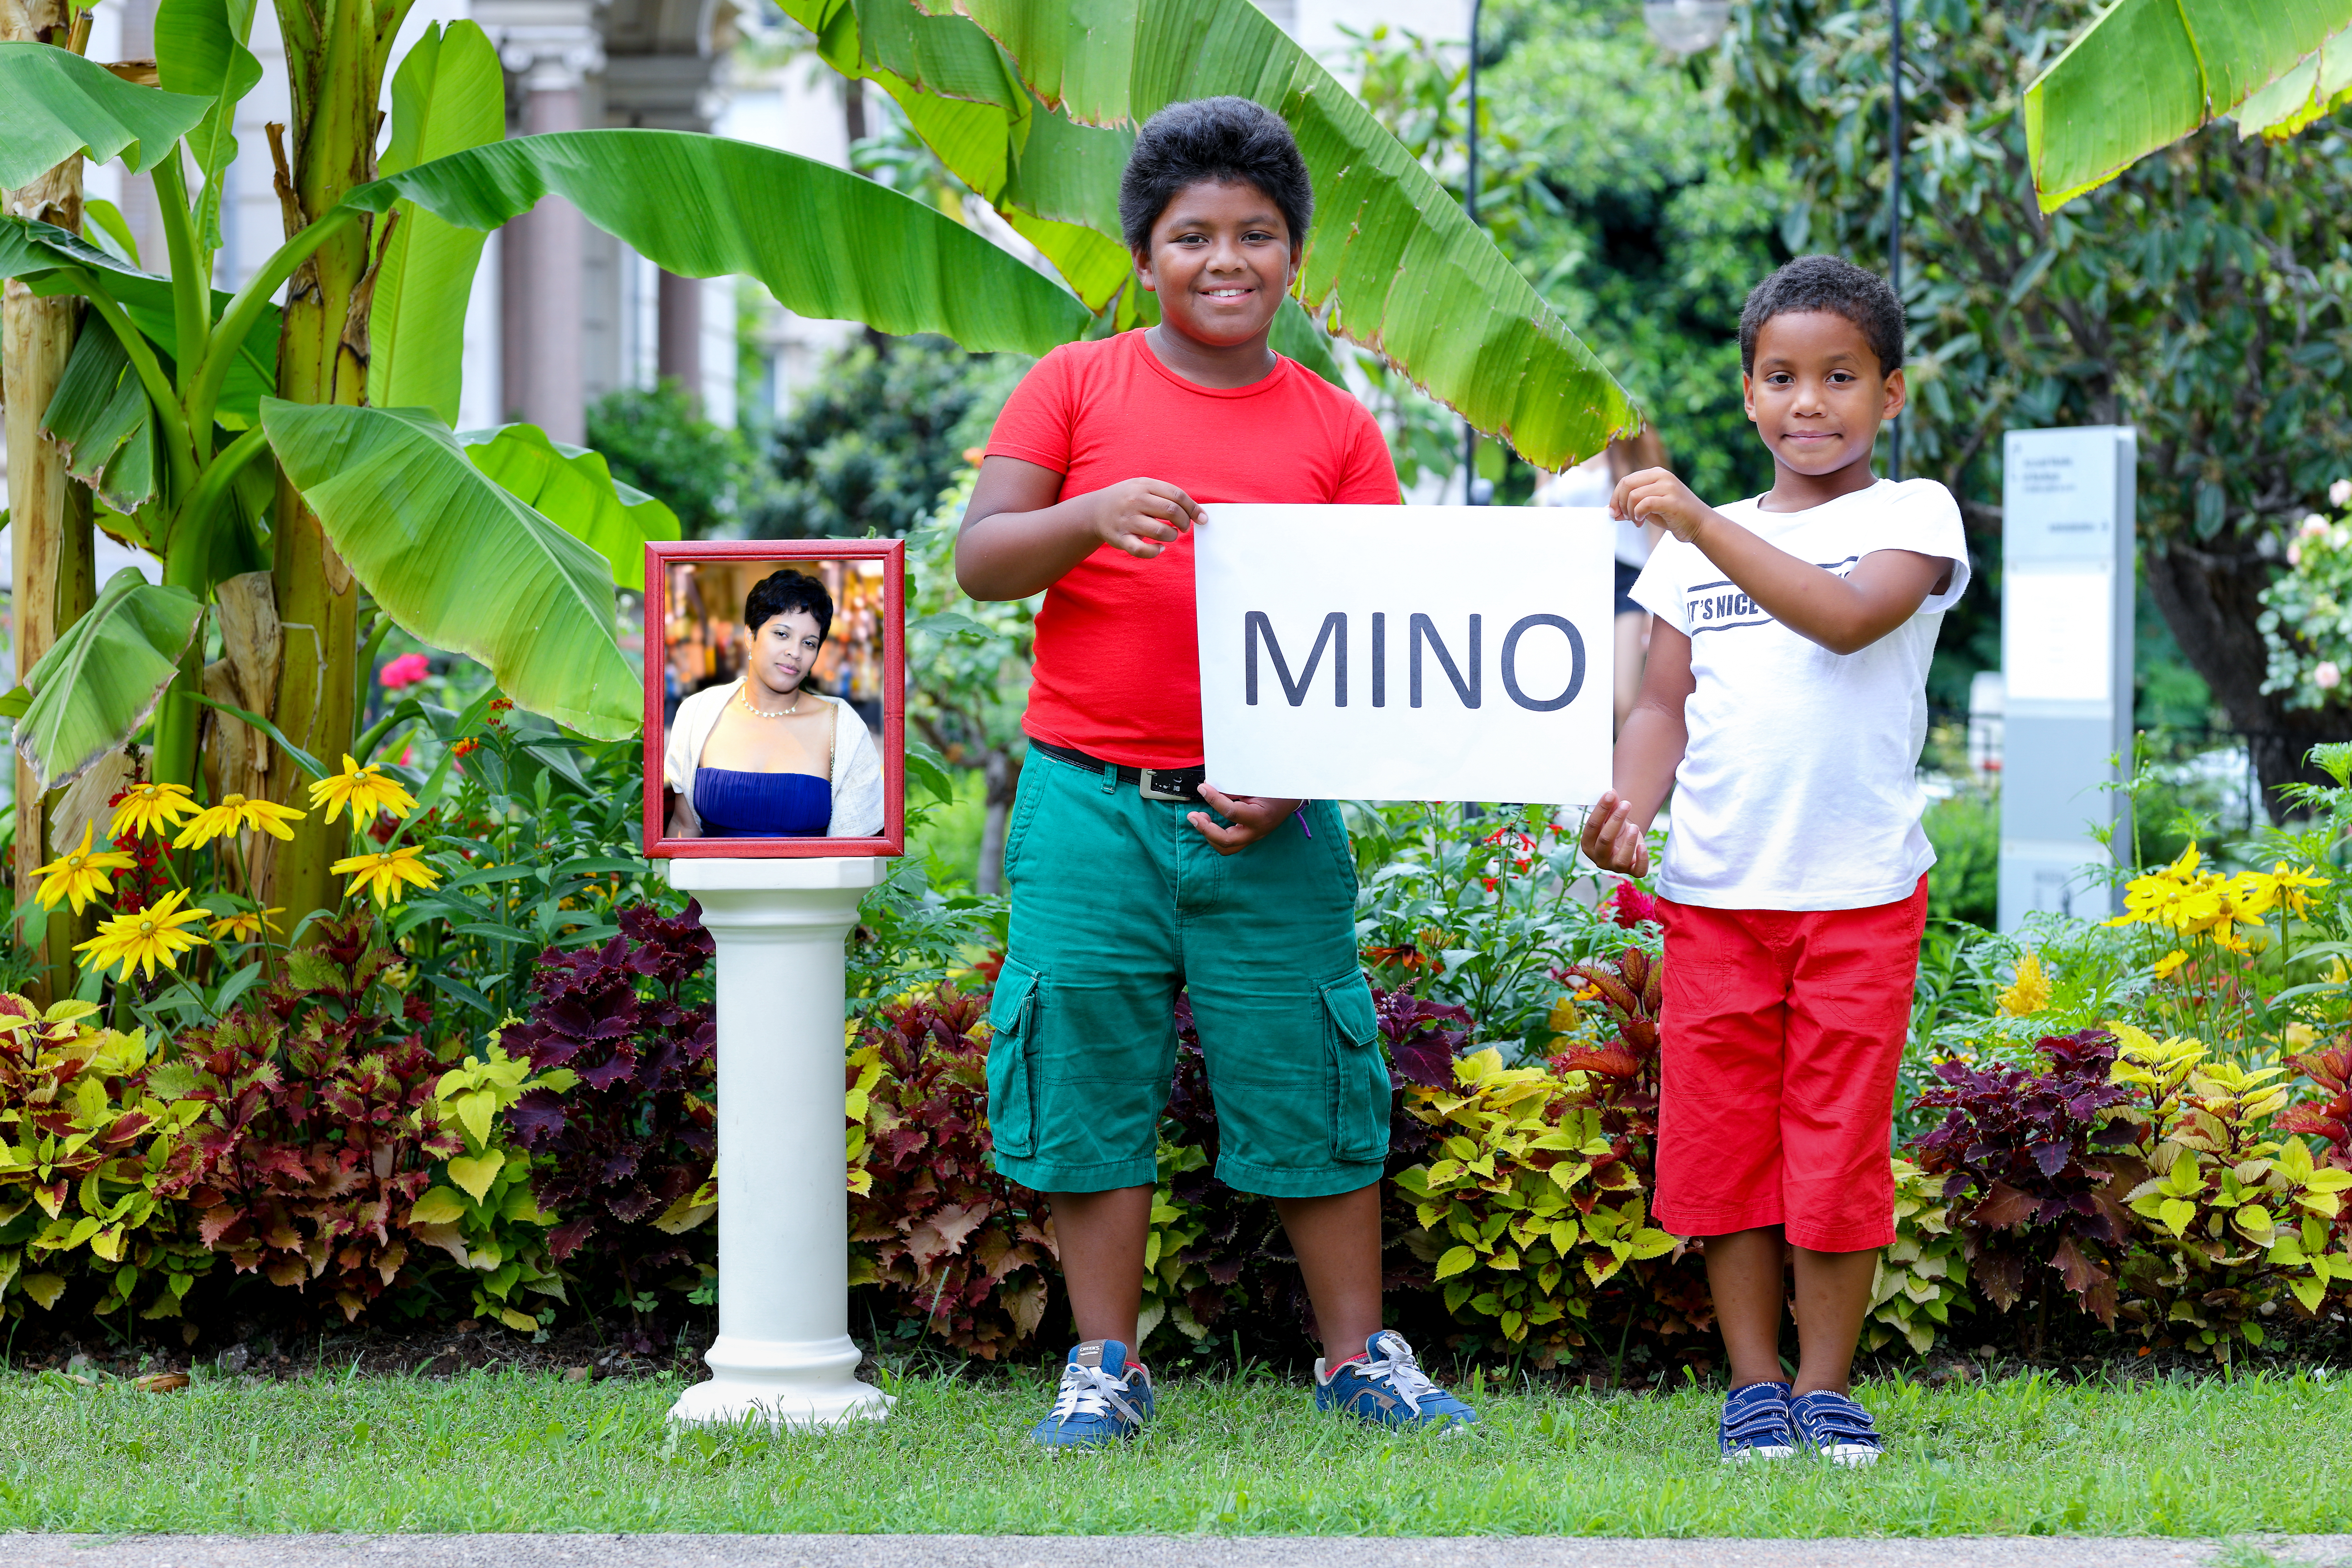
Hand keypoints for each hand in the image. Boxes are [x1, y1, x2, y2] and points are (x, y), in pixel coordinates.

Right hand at [1090, 477, 1202, 559]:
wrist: (1095, 510)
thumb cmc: (1128, 499)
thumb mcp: (1144, 487)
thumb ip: (1168, 495)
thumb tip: (1199, 513)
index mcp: (1144, 485)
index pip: (1177, 495)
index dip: (1193, 508)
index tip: (1201, 519)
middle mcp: (1135, 501)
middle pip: (1171, 511)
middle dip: (1185, 522)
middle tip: (1184, 527)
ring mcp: (1127, 520)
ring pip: (1160, 531)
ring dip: (1172, 536)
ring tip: (1170, 535)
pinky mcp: (1120, 539)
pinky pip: (1141, 550)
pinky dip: (1155, 551)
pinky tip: (1159, 548)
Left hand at [1188, 785, 1302, 855]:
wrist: (1289, 800)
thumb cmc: (1274, 790)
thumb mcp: (1256, 786)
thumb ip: (1234, 790)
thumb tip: (1210, 788)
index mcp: (1260, 817)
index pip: (1232, 812)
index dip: (1214, 800)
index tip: (1203, 788)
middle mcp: (1255, 832)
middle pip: (1226, 841)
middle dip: (1205, 829)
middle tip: (1193, 815)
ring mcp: (1251, 838)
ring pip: (1225, 848)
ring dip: (1208, 835)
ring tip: (1199, 818)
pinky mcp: (1247, 838)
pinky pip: (1227, 844)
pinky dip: (1213, 836)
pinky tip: (1208, 822)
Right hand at [1580, 791, 1649, 876]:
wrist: (1624, 842)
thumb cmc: (1614, 828)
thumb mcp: (1610, 817)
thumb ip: (1610, 806)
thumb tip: (1611, 792)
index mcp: (1587, 844)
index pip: (1592, 826)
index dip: (1601, 810)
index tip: (1610, 794)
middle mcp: (1598, 858)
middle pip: (1605, 841)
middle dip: (1616, 820)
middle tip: (1626, 804)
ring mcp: (1614, 867)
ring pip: (1620, 860)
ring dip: (1629, 842)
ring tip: (1634, 826)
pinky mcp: (1631, 871)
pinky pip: (1638, 872)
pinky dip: (1642, 860)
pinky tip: (1643, 846)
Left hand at [1610, 467, 1717, 545]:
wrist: (1701, 524)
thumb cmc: (1675, 516)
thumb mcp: (1650, 508)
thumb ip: (1632, 505)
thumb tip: (1612, 512)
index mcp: (1657, 473)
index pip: (1626, 480)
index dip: (1615, 497)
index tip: (1614, 512)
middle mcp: (1663, 476)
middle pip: (1627, 484)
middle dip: (1619, 503)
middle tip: (1624, 517)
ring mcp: (1668, 486)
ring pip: (1634, 495)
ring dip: (1630, 512)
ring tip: (1637, 521)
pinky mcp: (1672, 500)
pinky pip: (1645, 503)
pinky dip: (1638, 514)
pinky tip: (1641, 521)